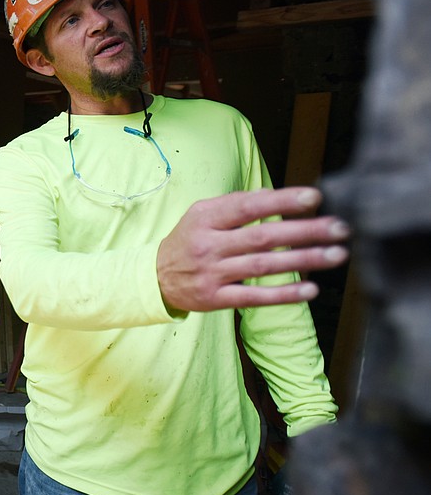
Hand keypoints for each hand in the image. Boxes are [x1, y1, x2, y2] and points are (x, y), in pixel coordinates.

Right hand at [157, 187, 349, 312]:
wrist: (153, 279)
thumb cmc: (186, 242)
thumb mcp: (201, 215)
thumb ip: (234, 204)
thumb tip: (272, 195)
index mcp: (205, 219)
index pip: (247, 206)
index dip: (281, 201)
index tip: (315, 197)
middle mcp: (208, 245)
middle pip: (263, 237)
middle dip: (305, 231)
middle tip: (340, 228)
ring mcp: (212, 274)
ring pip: (264, 266)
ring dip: (304, 260)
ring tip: (337, 254)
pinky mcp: (215, 299)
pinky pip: (254, 297)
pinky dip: (284, 294)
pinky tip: (311, 289)